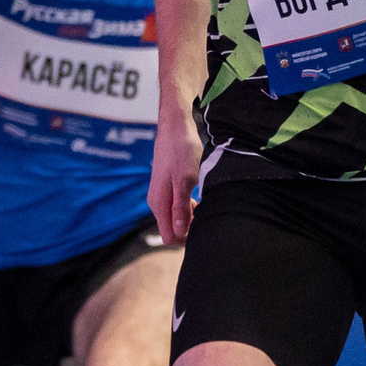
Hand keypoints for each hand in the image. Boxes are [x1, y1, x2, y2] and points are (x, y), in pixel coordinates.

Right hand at [148, 110, 202, 243]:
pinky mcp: (168, 189)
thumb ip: (181, 206)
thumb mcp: (185, 179)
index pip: (170, 237)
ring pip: (177, 219)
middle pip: (173, 230)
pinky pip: (178, 208)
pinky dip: (190, 208)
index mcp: (159, 203)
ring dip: (191, 218)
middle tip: (208, 214)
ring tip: (206, 204)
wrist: (175, 127)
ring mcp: (163, 196)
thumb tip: (179, 231)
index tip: (204, 228)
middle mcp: (158, 203)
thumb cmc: (181, 150)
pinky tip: (200, 199)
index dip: (187, 239)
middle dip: (190, 229)